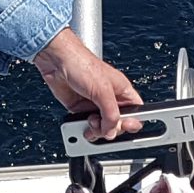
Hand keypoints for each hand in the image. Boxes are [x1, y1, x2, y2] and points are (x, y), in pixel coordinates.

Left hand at [35, 27, 144, 142]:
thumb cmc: (82, 64)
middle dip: (110, 129)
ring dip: (96, 131)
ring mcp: (95, 105)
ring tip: (89, 124)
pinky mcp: (80, 110)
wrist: (57, 61)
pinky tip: (79, 125)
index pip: (136, 112)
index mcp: (122, 91)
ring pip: (102, 128)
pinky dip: (82, 129)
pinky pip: (85, 125)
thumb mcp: (103, 90)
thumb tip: (112, 131)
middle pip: (118, 124)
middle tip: (103, 127)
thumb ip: (111, 114)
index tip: (124, 126)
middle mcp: (110, 99)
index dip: (133, 122)